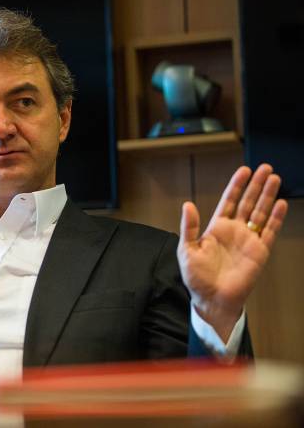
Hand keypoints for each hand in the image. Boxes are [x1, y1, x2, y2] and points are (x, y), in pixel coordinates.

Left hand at [177, 164, 287, 341]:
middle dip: (257, 185)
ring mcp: (248, 240)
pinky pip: (269, 231)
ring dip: (268, 196)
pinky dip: (275, 218)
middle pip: (248, 202)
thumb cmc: (197, 277)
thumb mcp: (187, 250)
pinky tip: (280, 204)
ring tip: (275, 179)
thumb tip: (187, 204)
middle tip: (266, 168)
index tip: (244, 170)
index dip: (236, 186)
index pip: (229, 201)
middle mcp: (234, 231)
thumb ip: (189, 227)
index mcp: (216, 228)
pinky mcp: (259, 252)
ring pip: (260, 213)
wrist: (212, 299)